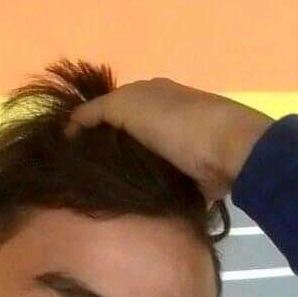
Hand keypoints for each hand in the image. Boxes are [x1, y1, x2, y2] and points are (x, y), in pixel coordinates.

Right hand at [64, 77, 273, 204]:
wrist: (230, 153)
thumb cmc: (178, 125)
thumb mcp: (128, 106)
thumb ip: (97, 111)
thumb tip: (70, 125)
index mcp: (151, 93)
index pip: (109, 106)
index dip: (87, 125)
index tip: (67, 152)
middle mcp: (165, 116)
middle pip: (125, 135)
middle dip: (106, 152)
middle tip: (81, 177)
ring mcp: (179, 146)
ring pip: (141, 160)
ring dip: (125, 174)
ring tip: (100, 193)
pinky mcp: (190, 174)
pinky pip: (158, 182)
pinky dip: (145, 190)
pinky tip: (128, 203)